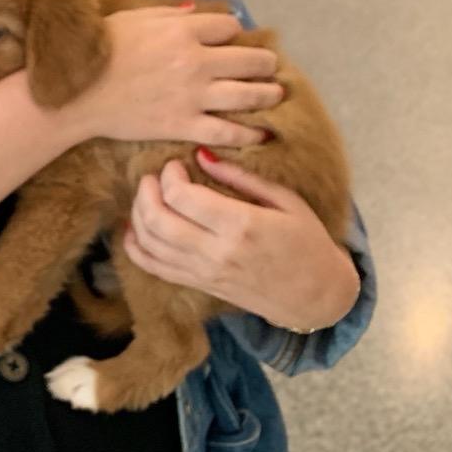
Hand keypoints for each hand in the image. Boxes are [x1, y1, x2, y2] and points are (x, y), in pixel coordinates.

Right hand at [69, 7, 281, 147]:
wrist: (76, 94)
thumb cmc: (99, 50)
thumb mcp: (132, 19)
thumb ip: (169, 14)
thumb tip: (197, 13)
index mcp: (182, 31)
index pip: (230, 28)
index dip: (234, 34)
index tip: (231, 42)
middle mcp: (195, 62)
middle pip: (252, 61)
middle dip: (265, 64)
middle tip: (268, 69)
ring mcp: (192, 96)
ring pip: (249, 96)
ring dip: (268, 95)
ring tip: (274, 96)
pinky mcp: (183, 125)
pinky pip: (228, 132)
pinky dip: (250, 134)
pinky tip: (261, 134)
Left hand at [125, 152, 360, 331]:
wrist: (317, 297)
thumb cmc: (308, 242)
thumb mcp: (286, 201)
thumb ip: (242, 177)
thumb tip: (202, 154)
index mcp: (241, 225)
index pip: (182, 196)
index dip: (169, 175)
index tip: (175, 164)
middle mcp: (217, 252)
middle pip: (156, 219)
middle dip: (146, 191)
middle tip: (153, 178)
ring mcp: (205, 273)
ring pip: (149, 243)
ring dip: (138, 215)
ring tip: (147, 197)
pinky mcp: (200, 286)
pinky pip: (154, 268)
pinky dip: (135, 248)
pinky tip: (135, 229)